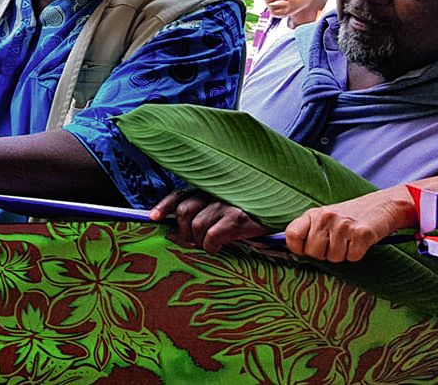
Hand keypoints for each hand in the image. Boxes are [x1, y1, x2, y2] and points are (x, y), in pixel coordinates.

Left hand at [151, 190, 268, 253]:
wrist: (283, 209)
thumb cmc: (252, 212)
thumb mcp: (226, 206)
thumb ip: (204, 212)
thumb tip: (178, 233)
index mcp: (209, 189)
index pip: (180, 195)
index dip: (164, 206)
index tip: (153, 218)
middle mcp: (215, 193)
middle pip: (184, 212)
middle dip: (182, 231)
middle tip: (189, 242)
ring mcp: (226, 205)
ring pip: (196, 226)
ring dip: (198, 241)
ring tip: (207, 246)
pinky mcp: (237, 219)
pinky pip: (212, 236)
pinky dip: (210, 247)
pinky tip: (218, 249)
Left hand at [284, 190, 412, 262]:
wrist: (382, 205)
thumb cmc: (350, 216)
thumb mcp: (324, 218)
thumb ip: (309, 230)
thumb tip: (292, 248)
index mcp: (313, 214)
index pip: (292, 235)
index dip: (297, 248)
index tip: (305, 250)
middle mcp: (325, 217)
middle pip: (312, 252)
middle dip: (324, 254)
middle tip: (335, 244)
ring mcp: (343, 225)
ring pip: (333, 257)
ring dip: (343, 254)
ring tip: (349, 240)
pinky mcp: (361, 234)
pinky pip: (352, 257)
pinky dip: (357, 254)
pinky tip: (360, 242)